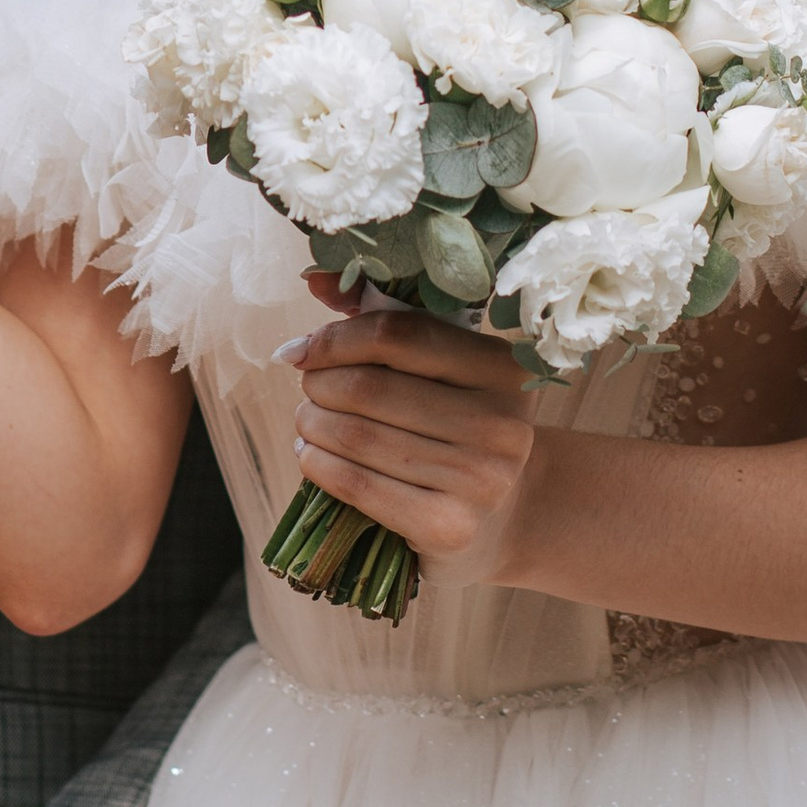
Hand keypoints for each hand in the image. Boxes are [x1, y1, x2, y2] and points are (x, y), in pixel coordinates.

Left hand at [279, 282, 541, 587]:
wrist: (503, 518)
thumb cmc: (456, 428)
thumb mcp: (439, 371)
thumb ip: (383, 322)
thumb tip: (317, 280)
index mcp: (501, 369)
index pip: (397, 334)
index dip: (336, 338)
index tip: (302, 351)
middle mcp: (500, 424)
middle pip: (370, 388)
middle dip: (318, 385)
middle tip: (309, 389)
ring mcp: (479, 480)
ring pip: (357, 435)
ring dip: (311, 424)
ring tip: (308, 422)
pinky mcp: (450, 527)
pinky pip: (358, 484)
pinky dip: (319, 465)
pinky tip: (312, 457)